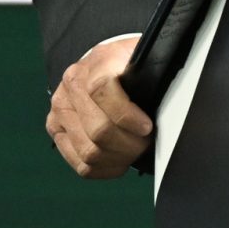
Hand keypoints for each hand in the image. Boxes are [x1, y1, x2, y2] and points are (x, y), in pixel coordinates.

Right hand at [46, 36, 151, 177]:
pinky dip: (104, 168)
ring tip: (134, 151)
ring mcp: (61, 107)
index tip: (147, 127)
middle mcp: (73, 83)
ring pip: (89, 151)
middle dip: (129, 144)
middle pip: (97, 129)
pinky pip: (79, 163)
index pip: (102, 90)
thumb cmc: (130, 64)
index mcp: (98, 61)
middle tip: (147, 143)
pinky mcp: (56, 128)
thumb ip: (153, 76)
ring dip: (118, 158)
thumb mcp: (145, 59)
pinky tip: (119, 160)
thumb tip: (172, 102)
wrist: (104, 63)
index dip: (125, 114)